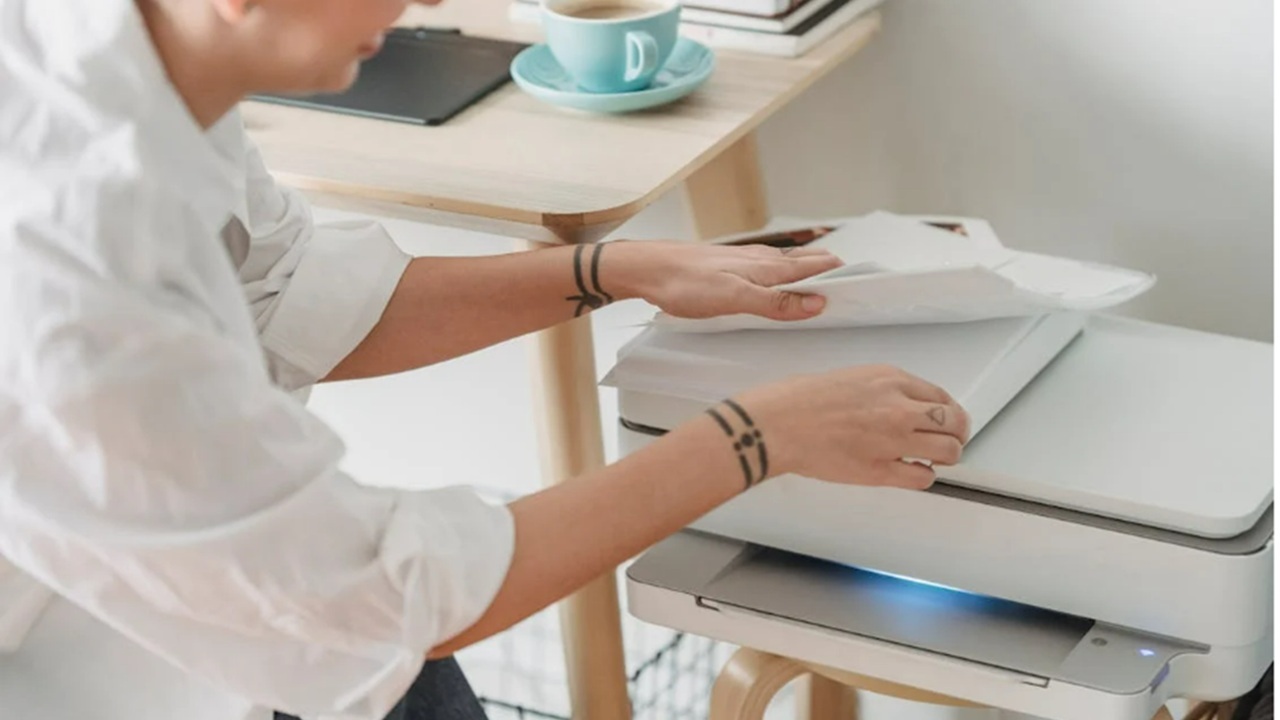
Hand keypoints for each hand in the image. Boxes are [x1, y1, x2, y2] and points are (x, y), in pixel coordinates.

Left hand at [609, 240, 842, 321]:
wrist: (647, 268)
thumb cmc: (684, 282)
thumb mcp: (733, 299)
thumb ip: (775, 302)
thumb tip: (817, 302)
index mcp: (768, 267)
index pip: (818, 267)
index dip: (844, 275)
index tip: (870, 284)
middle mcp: (761, 260)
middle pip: (808, 263)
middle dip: (834, 272)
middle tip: (858, 286)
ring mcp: (746, 261)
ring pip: (789, 264)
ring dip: (812, 272)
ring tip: (830, 282)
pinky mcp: (731, 266)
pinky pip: (770, 268)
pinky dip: (787, 274)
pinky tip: (781, 280)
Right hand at [731, 365, 970, 489]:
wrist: (774, 424)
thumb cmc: (796, 400)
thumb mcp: (847, 377)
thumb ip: (877, 391)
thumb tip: (891, 406)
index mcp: (889, 379)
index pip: (940, 396)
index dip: (948, 412)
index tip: (945, 419)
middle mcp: (898, 407)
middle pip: (953, 422)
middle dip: (955, 433)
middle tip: (949, 441)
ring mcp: (892, 440)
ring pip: (948, 451)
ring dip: (945, 457)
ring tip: (933, 459)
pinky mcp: (880, 470)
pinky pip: (922, 477)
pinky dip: (923, 476)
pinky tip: (912, 472)